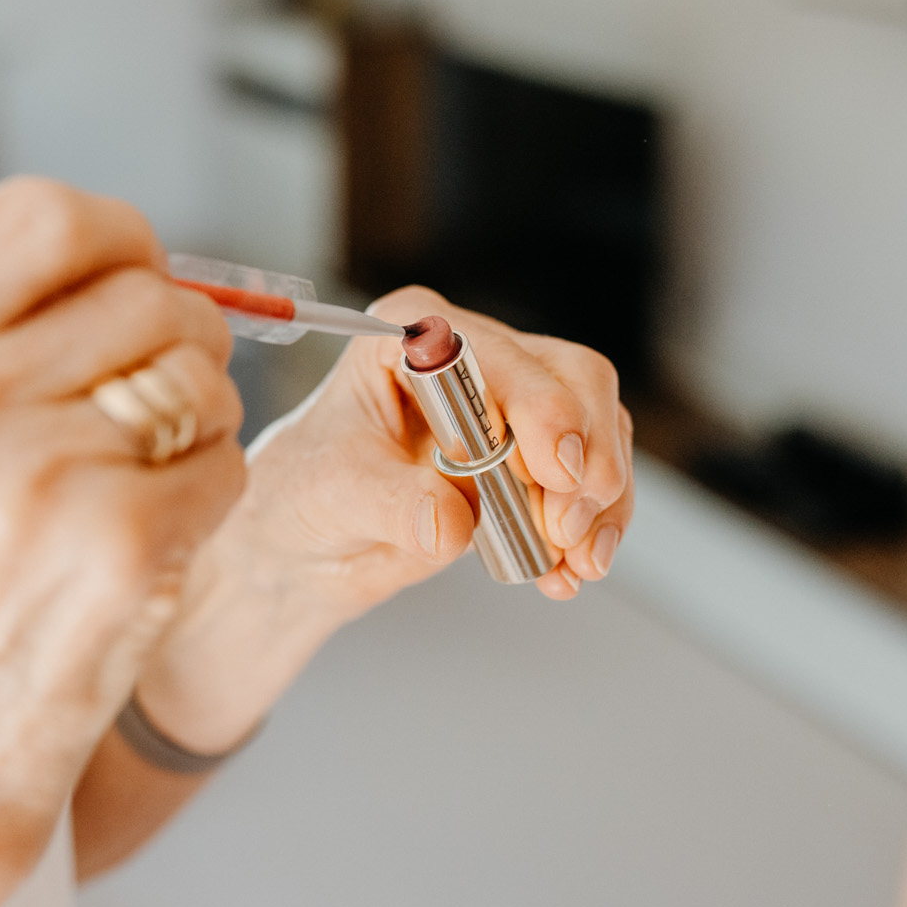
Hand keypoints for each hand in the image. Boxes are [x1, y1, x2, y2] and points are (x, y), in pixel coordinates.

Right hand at [0, 178, 245, 886]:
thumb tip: (123, 242)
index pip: (46, 213)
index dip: (118, 240)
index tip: (129, 279)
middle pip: (146, 291)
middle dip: (177, 340)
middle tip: (139, 410)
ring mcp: (31, 470)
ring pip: (201, 374)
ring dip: (199, 419)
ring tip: (129, 483)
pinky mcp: (117, 540)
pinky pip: (226, 460)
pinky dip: (207, 494)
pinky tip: (142, 543)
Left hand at [239, 285, 634, 613]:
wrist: (310, 545)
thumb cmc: (305, 494)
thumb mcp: (334, 494)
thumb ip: (392, 503)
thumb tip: (452, 523)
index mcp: (413, 334)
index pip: (497, 352)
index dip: (540, 405)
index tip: (556, 470)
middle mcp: (475, 358)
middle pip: (573, 379)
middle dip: (586, 457)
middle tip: (565, 527)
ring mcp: (514, 408)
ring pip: (599, 430)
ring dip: (600, 503)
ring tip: (575, 562)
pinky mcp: (536, 460)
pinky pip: (594, 482)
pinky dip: (595, 529)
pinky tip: (569, 572)